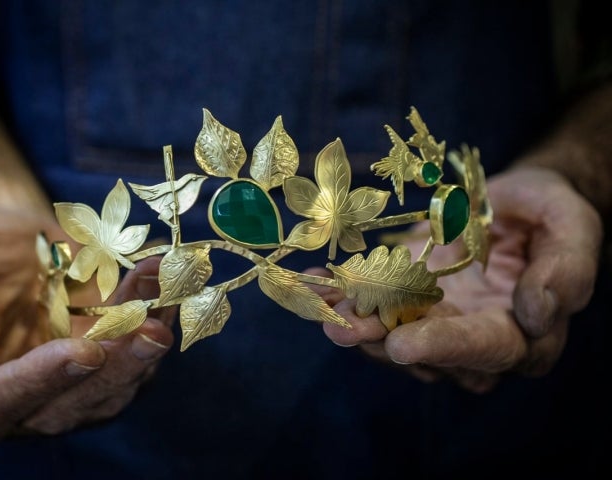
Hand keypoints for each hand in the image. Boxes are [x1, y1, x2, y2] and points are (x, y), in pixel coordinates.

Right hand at [0, 202, 174, 441]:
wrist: (6, 236)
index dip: (37, 383)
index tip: (81, 351)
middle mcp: (11, 401)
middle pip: (63, 409)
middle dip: (112, 372)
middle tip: (149, 332)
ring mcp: (62, 387)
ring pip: (108, 391)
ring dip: (143, 352)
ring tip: (165, 302)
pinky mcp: (101, 367)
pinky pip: (133, 360)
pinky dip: (156, 325)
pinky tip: (168, 292)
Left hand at [321, 166, 601, 391]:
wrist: (515, 201)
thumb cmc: (551, 214)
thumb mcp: (572, 228)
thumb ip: (566, 270)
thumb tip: (538, 313)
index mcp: (521, 334)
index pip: (484, 350)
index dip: (443, 348)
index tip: (401, 344)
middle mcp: (471, 338)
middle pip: (424, 352)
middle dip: (379, 338)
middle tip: (339, 327)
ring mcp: (432, 320)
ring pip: (389, 334)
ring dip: (351, 319)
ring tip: (318, 302)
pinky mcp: (404, 298)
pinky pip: (371, 304)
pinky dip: (341, 295)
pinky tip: (314, 283)